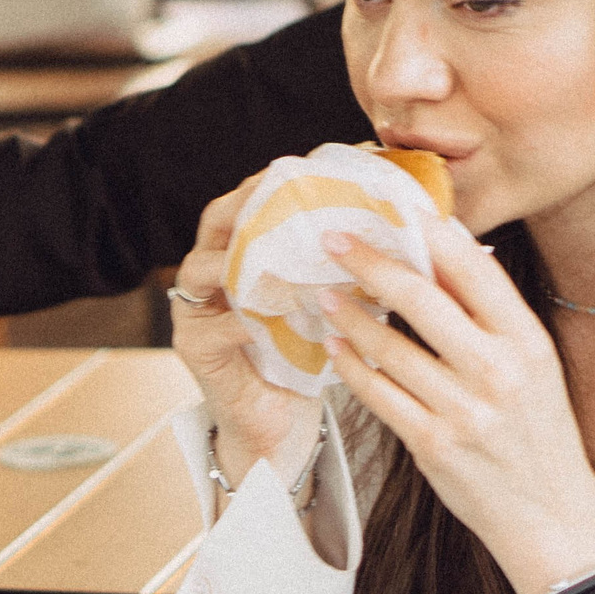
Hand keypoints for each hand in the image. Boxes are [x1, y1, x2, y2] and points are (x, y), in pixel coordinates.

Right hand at [167, 175, 322, 491]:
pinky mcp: (194, 348)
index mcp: (236, 255)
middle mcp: (206, 276)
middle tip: (284, 193)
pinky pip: (220, 325)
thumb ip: (339, 263)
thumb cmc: (305, 358)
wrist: (280, 427)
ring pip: (207, 269)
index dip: (269, 184)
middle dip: (248, 204)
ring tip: (288, 255)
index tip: (307, 166)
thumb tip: (400, 219)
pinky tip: (291, 314)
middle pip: (215, 223)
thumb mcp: (325, 300)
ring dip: (248, 259)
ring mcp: (194, 311)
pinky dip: (254, 318)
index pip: (244, 204)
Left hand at [317, 220, 594, 593]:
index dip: (432, 234)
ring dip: (349, 314)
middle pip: (422, 299)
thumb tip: (444, 255)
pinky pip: (378, 393)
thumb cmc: (536, 433)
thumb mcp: (533, 368)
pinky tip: (334, 346)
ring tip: (324, 292)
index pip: (477, 272)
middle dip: (371, 262)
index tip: (394, 207)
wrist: (550, 516)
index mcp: (528, 343)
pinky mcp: (432, 444)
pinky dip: (351, 365)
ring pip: (389, 345)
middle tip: (333, 237)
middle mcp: (498, 372)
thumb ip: (490, 319)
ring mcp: (464, 410)